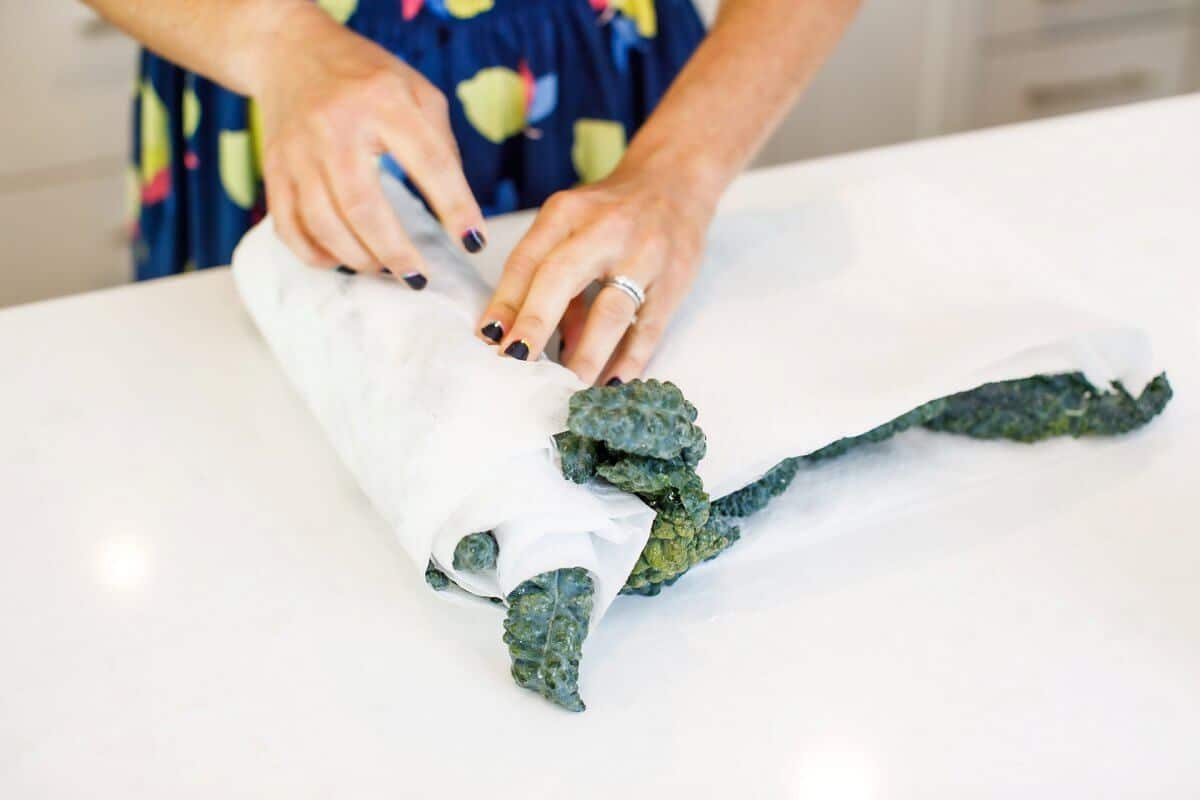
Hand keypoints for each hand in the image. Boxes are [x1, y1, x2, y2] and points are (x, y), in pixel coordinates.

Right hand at [255, 4, 485, 283]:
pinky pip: (288, 227)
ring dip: (358, 258)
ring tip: (385, 268)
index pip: (429, 163)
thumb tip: (457, 209)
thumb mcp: (417, 91)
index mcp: (382, 101)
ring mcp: (297, 151)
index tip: (474, 242)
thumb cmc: (366, 77)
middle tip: (418, 278)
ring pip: (323, 224)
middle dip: (395, 252)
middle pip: (363, 207)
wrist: (291, 51)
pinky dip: (315, 255)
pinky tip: (340, 261)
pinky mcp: (274, 169)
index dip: (456, 208)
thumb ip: (441, 144)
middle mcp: (334, 126)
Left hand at [478, 158, 716, 384]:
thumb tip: (532, 344)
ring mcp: (644, 255)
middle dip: (536, 323)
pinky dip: (630, 361)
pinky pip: (649, 329)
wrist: (675, 180)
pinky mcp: (674, 281)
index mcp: (568, 212)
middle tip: (517, 363)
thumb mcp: (572, 228)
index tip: (488, 339)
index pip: (529, 259)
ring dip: (587, 354)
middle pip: (563, 277)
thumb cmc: (610, 214)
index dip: (506, 301)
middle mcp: (605, 230)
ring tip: (568, 388)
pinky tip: (613, 386)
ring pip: (612, 311)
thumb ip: (551, 280)